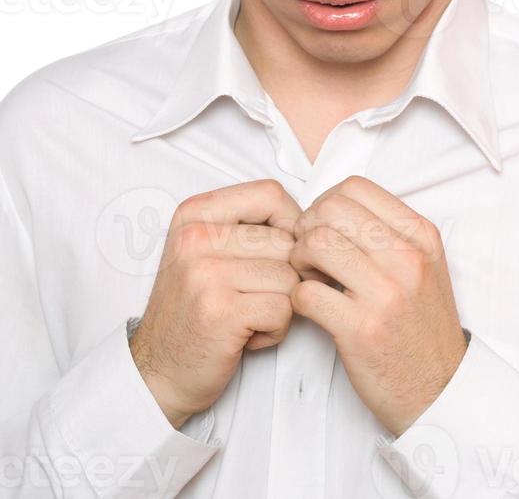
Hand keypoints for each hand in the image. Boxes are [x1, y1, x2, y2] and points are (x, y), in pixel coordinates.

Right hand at [129, 179, 334, 428]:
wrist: (157, 371)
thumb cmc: (195, 310)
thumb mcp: (208, 251)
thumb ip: (251, 229)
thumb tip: (315, 226)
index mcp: (195, 214)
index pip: (271, 194)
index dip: (292, 225)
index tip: (283, 254)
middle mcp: (196, 237)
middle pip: (287, 241)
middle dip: (287, 275)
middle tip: (257, 298)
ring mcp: (205, 273)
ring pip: (290, 276)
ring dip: (282, 306)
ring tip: (250, 316)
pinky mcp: (220, 311)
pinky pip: (284, 308)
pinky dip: (276, 329)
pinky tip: (248, 336)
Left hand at [288, 175, 469, 437]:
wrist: (440, 389)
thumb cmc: (420, 324)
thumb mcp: (423, 264)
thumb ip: (386, 231)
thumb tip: (329, 208)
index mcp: (420, 235)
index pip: (354, 187)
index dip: (325, 203)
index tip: (322, 227)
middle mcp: (407, 258)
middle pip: (329, 210)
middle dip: (306, 228)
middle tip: (308, 254)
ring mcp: (386, 294)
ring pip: (315, 243)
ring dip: (298, 260)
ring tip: (309, 278)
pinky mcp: (361, 330)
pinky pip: (305, 292)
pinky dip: (297, 297)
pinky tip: (311, 306)